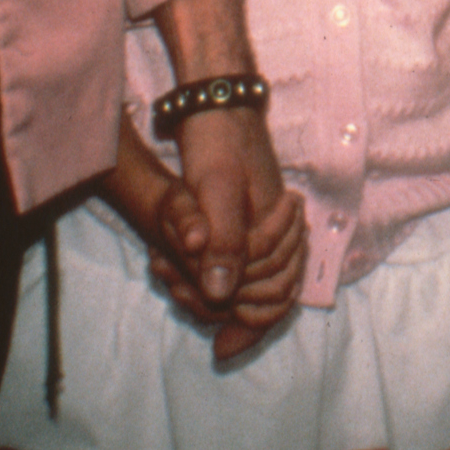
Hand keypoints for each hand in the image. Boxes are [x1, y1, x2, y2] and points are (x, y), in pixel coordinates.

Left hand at [172, 104, 304, 365]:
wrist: (218, 98)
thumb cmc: (217, 140)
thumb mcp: (214, 189)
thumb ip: (223, 242)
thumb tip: (220, 296)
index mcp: (275, 229)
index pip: (276, 296)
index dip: (251, 329)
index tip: (221, 351)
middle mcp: (278, 230)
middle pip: (266, 296)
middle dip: (227, 311)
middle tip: (179, 298)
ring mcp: (264, 222)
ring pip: (253, 281)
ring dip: (216, 295)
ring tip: (172, 283)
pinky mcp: (249, 216)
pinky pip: (243, 262)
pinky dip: (218, 276)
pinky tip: (187, 273)